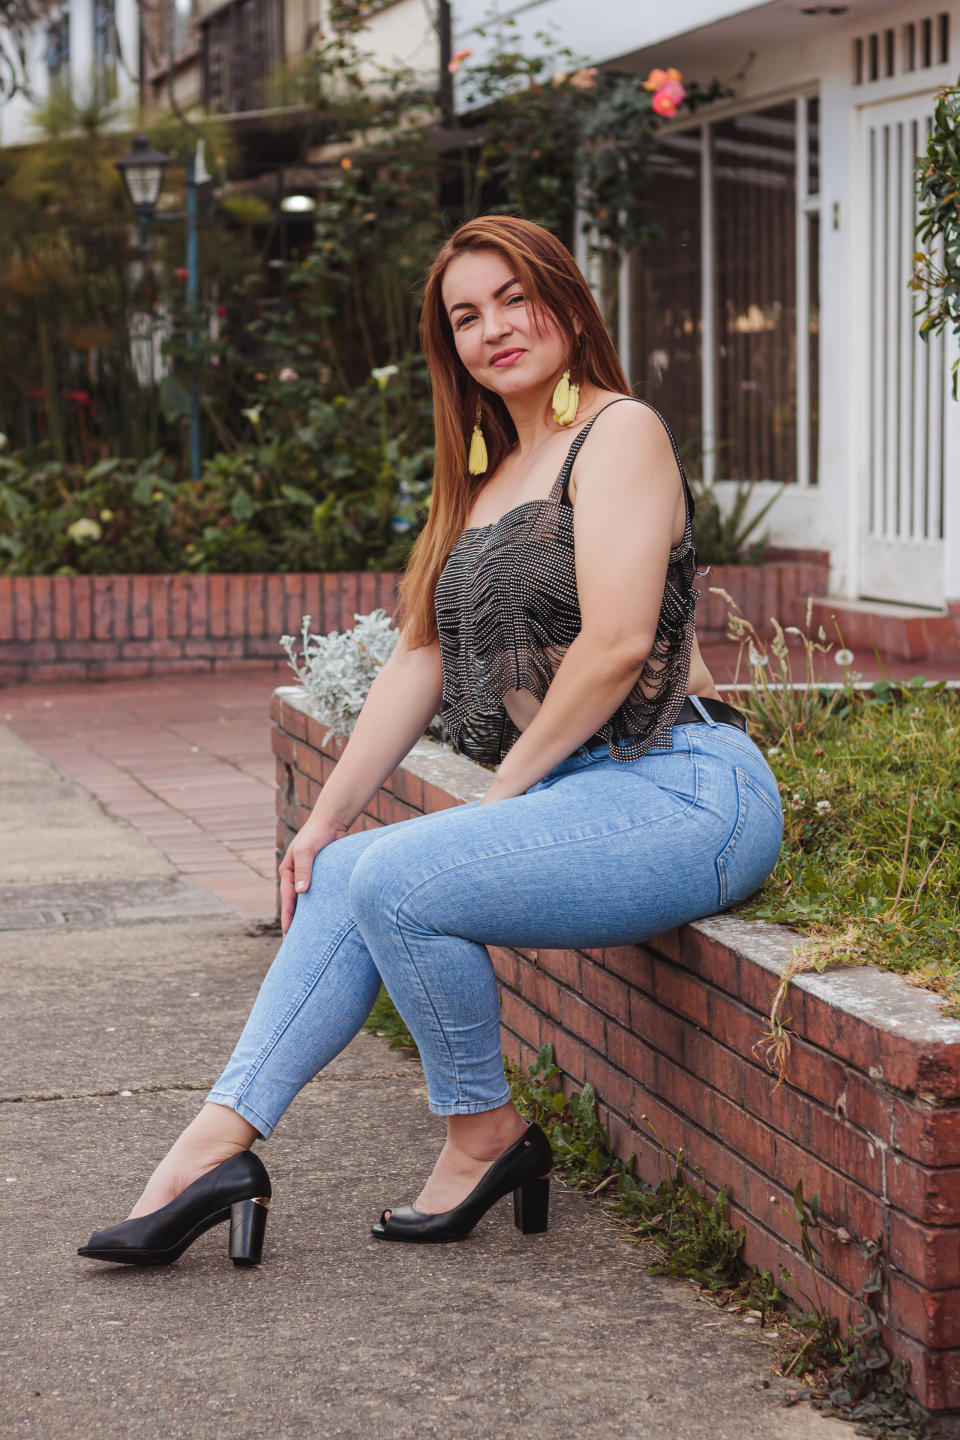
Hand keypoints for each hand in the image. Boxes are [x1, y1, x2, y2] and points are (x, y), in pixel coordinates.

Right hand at [278, 815, 348, 934]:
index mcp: (288, 871)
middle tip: (296, 943)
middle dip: (295, 922)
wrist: (332, 822)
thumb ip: (303, 870)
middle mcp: (297, 876)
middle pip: (295, 903)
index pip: (288, 900)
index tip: (288, 935)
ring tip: (311, 935)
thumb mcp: (306, 851)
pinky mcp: (323, 875)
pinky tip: (326, 918)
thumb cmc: (316, 834)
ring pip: (308, 900)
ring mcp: (310, 876)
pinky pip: (320, 894)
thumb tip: (301, 891)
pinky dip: (320, 906)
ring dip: (308, 915)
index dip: (288, 918)